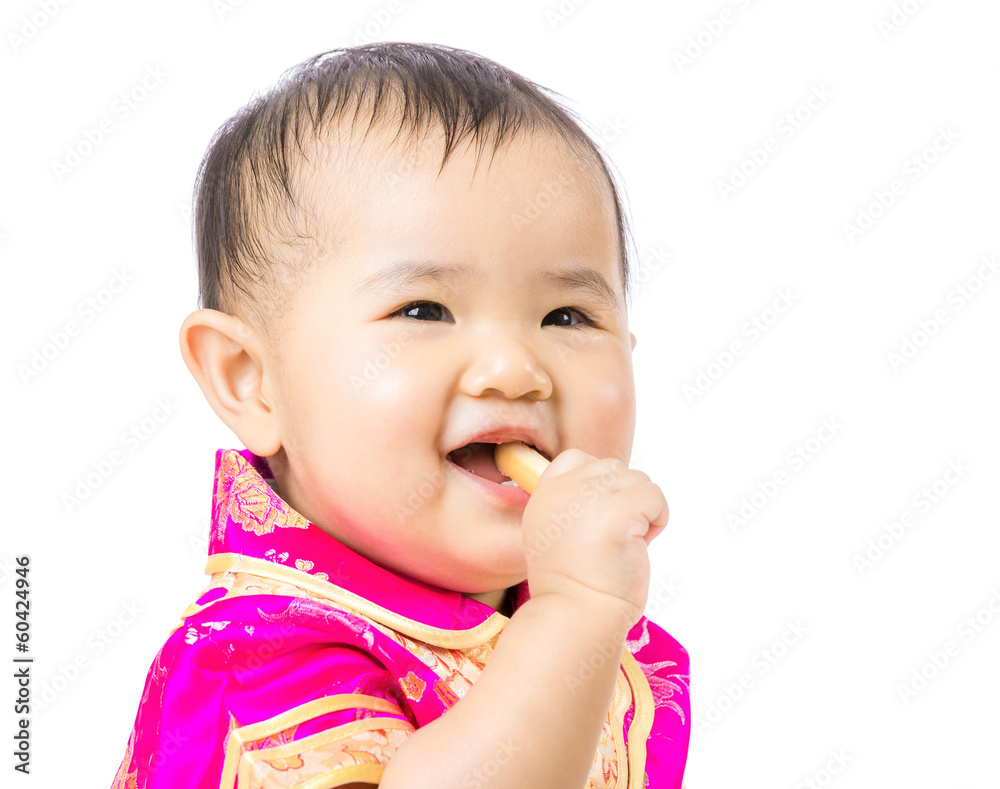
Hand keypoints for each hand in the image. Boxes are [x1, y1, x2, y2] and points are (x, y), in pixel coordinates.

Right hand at [521, 449, 668, 630]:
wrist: (577, 616)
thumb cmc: (575, 587)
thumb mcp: (558, 534)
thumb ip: (576, 504)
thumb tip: (613, 492)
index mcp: (544, 494)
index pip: (578, 459)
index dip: (600, 486)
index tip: (597, 524)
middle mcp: (562, 487)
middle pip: (614, 468)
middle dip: (624, 501)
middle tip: (611, 540)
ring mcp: (589, 495)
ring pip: (639, 480)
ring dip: (642, 513)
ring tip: (622, 546)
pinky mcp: (618, 508)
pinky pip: (655, 496)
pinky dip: (657, 521)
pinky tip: (636, 547)